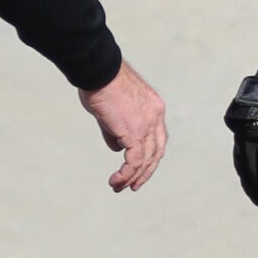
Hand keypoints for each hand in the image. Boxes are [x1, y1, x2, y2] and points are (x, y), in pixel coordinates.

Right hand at [80, 61, 167, 190]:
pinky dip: (126, 174)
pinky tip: (116, 180)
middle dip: (145, 172)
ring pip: (146, 160)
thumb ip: (115, 130)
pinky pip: (134, 161)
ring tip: (119, 187)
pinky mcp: (133, 132)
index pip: (158, 139)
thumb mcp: (111, 110)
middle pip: (156, 153)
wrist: (99, 70)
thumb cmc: (101, 83)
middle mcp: (155, 117)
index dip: (150, 156)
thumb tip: (117, 148)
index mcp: (154, 108)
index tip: (139, 168)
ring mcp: (146, 125)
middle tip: (133, 186)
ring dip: (133, 177)